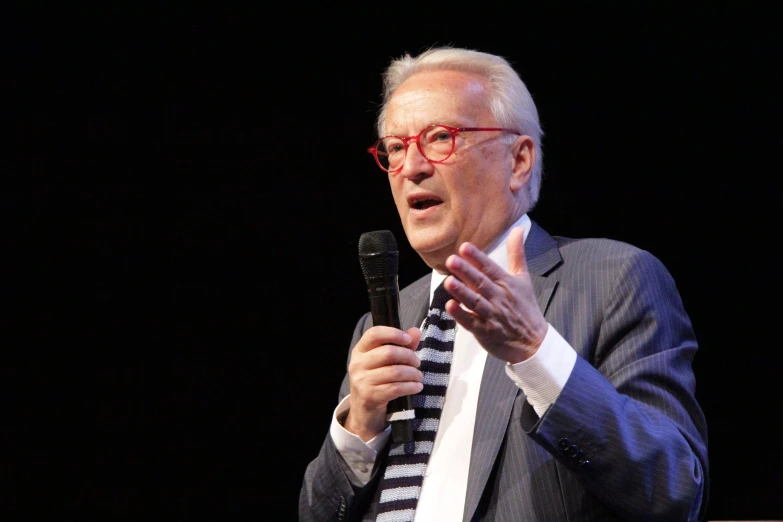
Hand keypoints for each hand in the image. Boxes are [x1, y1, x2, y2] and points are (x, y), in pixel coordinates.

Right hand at [344, 326, 421, 440]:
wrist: (364, 410)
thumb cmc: (377, 381)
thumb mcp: (386, 362)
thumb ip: (401, 346)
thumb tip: (416, 331)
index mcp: (360, 351)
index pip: (374, 334)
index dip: (393, 334)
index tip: (408, 340)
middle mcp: (357, 364)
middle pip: (388, 352)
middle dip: (408, 357)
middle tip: (417, 363)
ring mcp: (362, 381)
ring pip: (395, 372)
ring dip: (412, 374)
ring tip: (419, 376)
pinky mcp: (369, 396)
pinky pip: (396, 388)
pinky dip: (410, 387)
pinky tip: (417, 387)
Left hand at [443, 226, 547, 363]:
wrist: (533, 341)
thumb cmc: (525, 308)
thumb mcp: (523, 278)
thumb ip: (516, 253)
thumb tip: (517, 229)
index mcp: (506, 283)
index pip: (490, 268)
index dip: (477, 258)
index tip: (464, 247)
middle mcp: (499, 298)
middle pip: (481, 283)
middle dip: (466, 272)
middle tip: (452, 260)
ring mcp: (492, 315)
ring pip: (475, 302)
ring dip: (462, 292)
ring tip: (449, 282)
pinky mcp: (486, 331)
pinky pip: (472, 322)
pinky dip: (461, 315)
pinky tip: (450, 306)